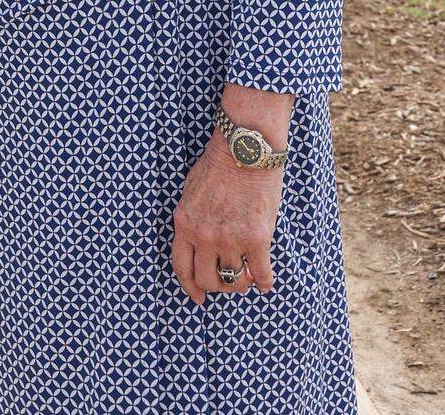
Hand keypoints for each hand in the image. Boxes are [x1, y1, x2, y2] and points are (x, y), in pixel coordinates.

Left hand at [172, 131, 282, 302]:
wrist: (244, 148)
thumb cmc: (218, 165)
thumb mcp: (191, 192)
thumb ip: (192, 221)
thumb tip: (197, 244)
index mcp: (184, 223)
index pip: (182, 268)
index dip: (190, 288)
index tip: (198, 298)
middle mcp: (204, 236)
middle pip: (208, 280)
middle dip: (218, 287)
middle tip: (229, 282)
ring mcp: (230, 239)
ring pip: (235, 281)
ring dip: (242, 282)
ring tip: (247, 275)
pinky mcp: (257, 238)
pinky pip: (261, 274)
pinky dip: (264, 281)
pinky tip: (265, 281)